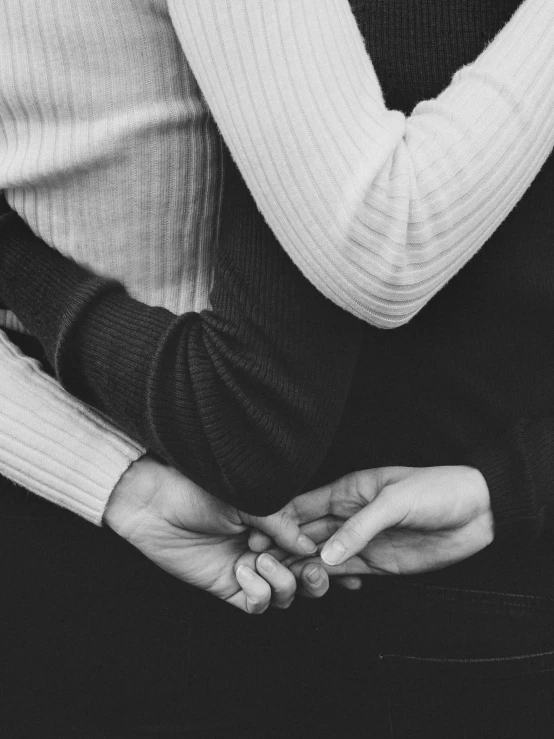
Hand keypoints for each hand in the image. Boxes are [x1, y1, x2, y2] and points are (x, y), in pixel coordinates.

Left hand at [104, 456, 328, 612]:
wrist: (154, 502)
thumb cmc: (199, 488)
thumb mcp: (248, 498)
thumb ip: (281, 521)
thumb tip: (311, 545)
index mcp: (275, 522)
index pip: (311, 543)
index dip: (330, 552)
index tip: (343, 556)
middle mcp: (267, 547)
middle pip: (305, 575)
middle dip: (315, 577)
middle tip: (313, 569)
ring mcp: (248, 568)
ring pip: (285, 593)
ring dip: (283, 582)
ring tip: (262, 561)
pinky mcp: (227, 586)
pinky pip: (256, 604)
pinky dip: (258, 594)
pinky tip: (244, 572)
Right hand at [251, 466, 493, 576]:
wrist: (477, 512)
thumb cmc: (436, 491)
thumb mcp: (395, 502)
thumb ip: (359, 528)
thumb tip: (325, 554)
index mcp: (349, 491)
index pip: (304, 505)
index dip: (279, 520)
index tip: (256, 534)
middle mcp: (350, 515)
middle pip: (307, 533)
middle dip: (282, 546)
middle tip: (258, 563)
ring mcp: (363, 540)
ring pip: (322, 555)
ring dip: (302, 566)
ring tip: (279, 579)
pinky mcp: (378, 562)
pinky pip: (345, 571)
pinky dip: (329, 579)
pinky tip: (314, 585)